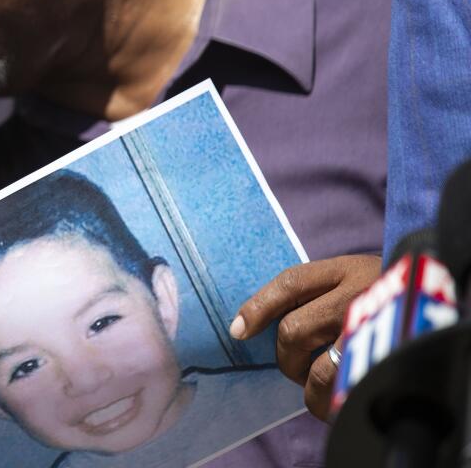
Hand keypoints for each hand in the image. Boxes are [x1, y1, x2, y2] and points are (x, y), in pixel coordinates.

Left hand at [229, 254, 381, 419]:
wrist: (434, 287)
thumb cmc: (379, 291)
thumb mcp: (348, 275)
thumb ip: (310, 292)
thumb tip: (248, 325)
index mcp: (343, 269)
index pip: (289, 283)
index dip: (258, 307)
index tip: (237, 330)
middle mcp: (358, 294)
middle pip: (296, 330)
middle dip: (285, 356)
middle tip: (292, 367)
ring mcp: (375, 326)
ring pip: (321, 368)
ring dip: (308, 388)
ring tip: (311, 393)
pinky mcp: (388, 356)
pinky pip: (348, 387)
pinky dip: (332, 401)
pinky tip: (331, 403)